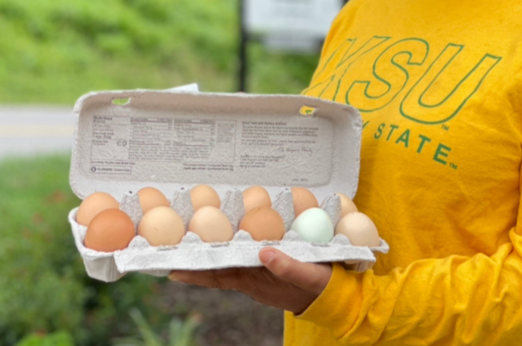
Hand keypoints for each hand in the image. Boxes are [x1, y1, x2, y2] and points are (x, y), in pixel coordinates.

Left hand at [168, 247, 332, 314]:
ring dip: (211, 251)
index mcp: (258, 279)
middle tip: (174, 245)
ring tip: (192, 236)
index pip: (220, 276)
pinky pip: (243, 256)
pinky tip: (229, 235)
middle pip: (218, 267)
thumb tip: (263, 252)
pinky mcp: (269, 266)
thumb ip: (287, 265)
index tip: (172, 268)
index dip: (196, 272)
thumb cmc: (323, 286)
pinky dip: (231, 246)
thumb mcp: (309, 275)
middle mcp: (253, 277)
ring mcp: (259, 273)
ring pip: (228, 261)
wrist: (337, 297)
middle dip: (197, 257)